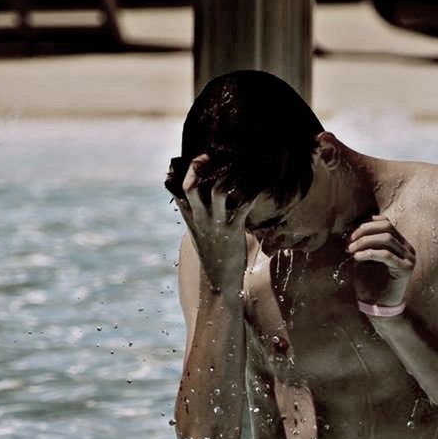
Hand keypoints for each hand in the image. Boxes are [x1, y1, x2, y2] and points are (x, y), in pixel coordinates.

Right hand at [173, 154, 253, 291]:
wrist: (220, 283)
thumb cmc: (215, 256)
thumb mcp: (200, 235)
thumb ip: (200, 216)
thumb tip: (209, 199)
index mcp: (190, 218)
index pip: (176, 190)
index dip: (177, 172)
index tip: (185, 158)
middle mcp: (200, 218)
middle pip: (191, 185)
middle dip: (199, 166)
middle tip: (210, 155)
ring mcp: (216, 224)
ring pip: (218, 190)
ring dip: (230, 175)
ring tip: (239, 165)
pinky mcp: (233, 231)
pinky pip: (244, 205)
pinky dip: (253, 191)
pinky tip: (261, 184)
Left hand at [347, 215, 414, 307]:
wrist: (378, 307)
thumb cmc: (370, 282)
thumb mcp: (364, 257)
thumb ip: (364, 243)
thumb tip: (353, 227)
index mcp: (399, 243)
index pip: (385, 223)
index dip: (367, 224)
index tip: (351, 235)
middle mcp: (407, 248)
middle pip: (387, 227)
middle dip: (364, 231)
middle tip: (350, 243)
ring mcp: (408, 258)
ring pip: (386, 239)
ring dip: (365, 242)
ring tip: (351, 251)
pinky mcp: (405, 269)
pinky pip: (386, 255)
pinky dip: (369, 253)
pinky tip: (357, 258)